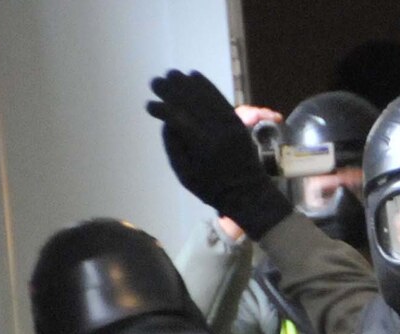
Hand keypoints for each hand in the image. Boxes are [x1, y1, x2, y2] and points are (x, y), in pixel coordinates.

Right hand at [146, 70, 290, 238]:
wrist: (249, 193)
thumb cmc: (212, 189)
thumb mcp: (185, 176)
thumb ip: (173, 148)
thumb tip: (166, 122)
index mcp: (203, 147)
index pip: (178, 119)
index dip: (162, 110)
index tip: (149, 106)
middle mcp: (217, 132)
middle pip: (191, 103)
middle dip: (171, 90)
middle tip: (155, 83)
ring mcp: (230, 125)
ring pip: (205, 97)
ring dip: (187, 83)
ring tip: (171, 74)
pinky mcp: (237, 122)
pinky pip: (220, 99)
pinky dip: (207, 86)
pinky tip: (194, 75)